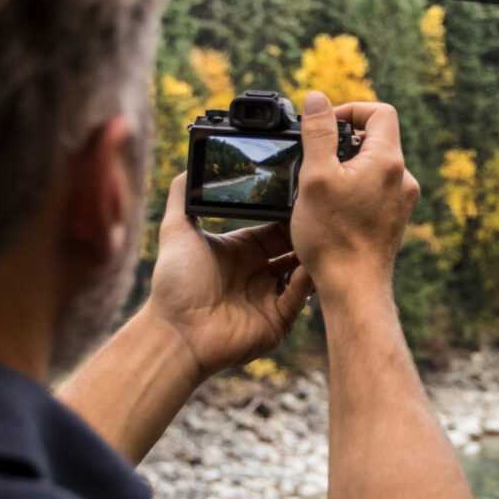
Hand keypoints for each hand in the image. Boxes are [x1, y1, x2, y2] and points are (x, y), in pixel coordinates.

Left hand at [143, 173, 313, 379]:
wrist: (175, 332)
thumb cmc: (174, 283)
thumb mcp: (177, 231)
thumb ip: (183, 197)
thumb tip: (187, 167)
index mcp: (243, 249)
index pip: (277, 228)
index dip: (291, 216)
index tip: (307, 199)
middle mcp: (259, 272)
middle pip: (295, 248)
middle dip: (309, 235)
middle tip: (324, 217)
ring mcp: (270, 297)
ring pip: (303, 273)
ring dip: (314, 258)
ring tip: (324, 239)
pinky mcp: (278, 321)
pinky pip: (299, 299)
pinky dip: (307, 283)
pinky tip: (310, 266)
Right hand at [292, 92, 420, 303]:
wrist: (353, 289)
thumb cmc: (334, 237)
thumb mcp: (316, 177)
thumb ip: (318, 133)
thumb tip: (318, 99)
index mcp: (388, 161)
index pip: (380, 112)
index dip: (351, 110)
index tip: (326, 126)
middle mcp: (402, 179)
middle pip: (377, 139)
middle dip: (345, 141)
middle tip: (317, 158)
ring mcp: (401, 201)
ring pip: (374, 166)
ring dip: (348, 166)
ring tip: (321, 186)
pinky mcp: (393, 220)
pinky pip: (375, 189)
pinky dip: (354, 188)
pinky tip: (332, 207)